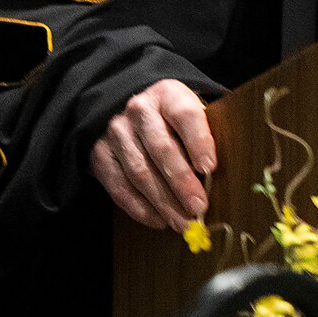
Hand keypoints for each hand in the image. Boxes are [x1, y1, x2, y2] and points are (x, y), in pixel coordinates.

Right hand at [89, 79, 216, 230]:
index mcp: (168, 94)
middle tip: (199, 207)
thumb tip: (218, 173)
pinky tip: (159, 220)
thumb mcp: (192, 110)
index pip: (185, 115)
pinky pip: (119, 186)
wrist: (128, 108)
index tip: (210, 168)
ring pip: (140, 172)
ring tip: (183, 222)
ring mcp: (115, 133)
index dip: (198, 142)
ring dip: (163, 202)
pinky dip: (140, 208)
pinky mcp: (99, 155)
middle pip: (161, 149)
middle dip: (182, 183)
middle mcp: (138, 111)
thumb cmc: (173, 116)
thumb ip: (206, 132)